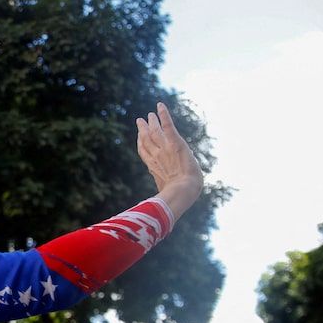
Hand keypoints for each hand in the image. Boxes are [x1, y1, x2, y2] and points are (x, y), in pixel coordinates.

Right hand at [135, 102, 203, 220]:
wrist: (182, 192)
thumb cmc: (176, 198)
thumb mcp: (166, 196)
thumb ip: (158, 200)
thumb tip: (155, 217)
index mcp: (154, 168)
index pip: (145, 152)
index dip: (141, 143)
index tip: (139, 136)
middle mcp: (157, 156)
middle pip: (147, 139)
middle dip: (144, 130)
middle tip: (141, 120)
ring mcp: (165, 148)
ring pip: (156, 131)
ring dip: (152, 121)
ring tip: (150, 113)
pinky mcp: (174, 142)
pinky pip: (168, 125)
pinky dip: (163, 114)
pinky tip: (160, 106)